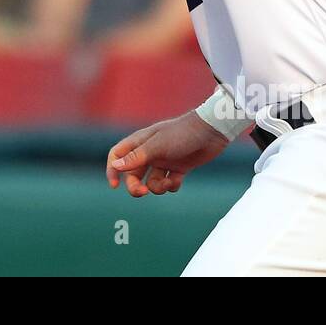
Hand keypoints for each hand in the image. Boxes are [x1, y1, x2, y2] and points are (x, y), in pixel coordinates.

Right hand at [106, 112, 230, 196]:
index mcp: (140, 142)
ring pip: (152, 181)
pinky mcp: (179, 168)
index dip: (113, 170)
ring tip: (169, 182)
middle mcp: (150, 152)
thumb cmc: (182, 134)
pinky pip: (169, 183)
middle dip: (136, 186)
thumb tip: (116, 166)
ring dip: (158, 187)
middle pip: (133, 174)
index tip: (115, 185)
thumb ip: (136, 157)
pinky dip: (172, 185)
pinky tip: (178, 179)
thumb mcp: (157, 146)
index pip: (118, 156)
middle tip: (143, 192)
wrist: (212, 132)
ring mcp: (164, 160)